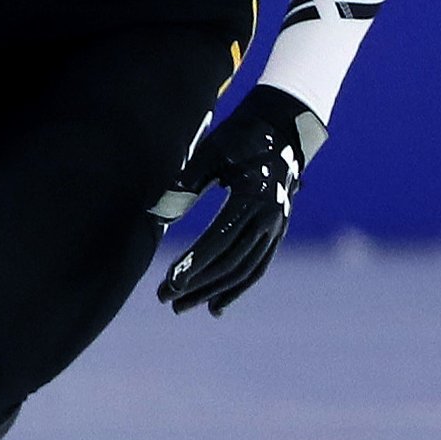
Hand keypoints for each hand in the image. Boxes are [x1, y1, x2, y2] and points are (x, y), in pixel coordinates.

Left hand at [153, 85, 323, 315]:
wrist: (281, 132)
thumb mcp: (211, 152)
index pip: (219, 239)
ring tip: (181, 307)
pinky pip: (258, 268)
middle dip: (197, 284)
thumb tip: (158, 215)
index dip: (194, 263)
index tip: (169, 281)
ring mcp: (277, 227)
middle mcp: (270, 216)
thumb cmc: (238, 139)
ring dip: (212, 292)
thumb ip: (187, 181)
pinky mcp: (277, 232)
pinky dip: (237, 289)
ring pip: (244, 270)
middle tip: (164, 298)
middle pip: (231, 261)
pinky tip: (215, 307)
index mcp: (253, 196)